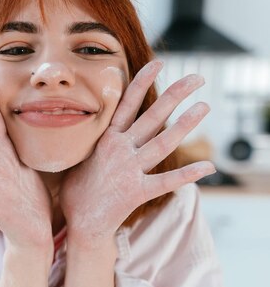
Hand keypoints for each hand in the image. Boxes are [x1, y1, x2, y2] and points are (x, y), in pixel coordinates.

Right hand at [59, 60, 214, 243]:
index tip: (158, 62)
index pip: (127, 104)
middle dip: (175, 94)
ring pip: (162, 142)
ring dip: (185, 124)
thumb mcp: (79, 158)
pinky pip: (167, 182)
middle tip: (197, 78)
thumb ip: (93, 140)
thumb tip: (92, 122)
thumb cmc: (77, 191)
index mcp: (105, 139)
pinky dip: (188, 174)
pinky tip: (208, 166)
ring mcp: (129, 170)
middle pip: (152, 116)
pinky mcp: (138, 192)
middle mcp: (119, 150)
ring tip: (204, 106)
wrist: (80, 224)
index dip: (143, 81)